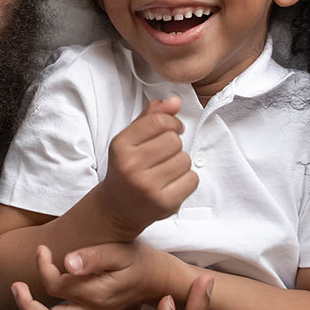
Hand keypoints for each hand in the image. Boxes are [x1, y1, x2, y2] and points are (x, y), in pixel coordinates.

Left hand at [9, 243, 177, 309]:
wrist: (154, 279)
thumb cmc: (136, 261)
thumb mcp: (119, 252)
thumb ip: (93, 257)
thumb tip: (66, 262)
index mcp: (95, 293)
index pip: (57, 284)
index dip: (43, 266)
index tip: (42, 249)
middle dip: (28, 308)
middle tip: (16, 287)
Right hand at [95, 97, 197, 236]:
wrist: (117, 208)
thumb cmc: (127, 168)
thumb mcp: (131, 139)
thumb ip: (151, 117)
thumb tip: (175, 101)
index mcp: (121, 146)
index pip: (158, 122)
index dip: (172, 122)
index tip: (172, 129)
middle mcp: (131, 166)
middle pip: (174, 140)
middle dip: (174, 145)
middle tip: (164, 154)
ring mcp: (147, 186)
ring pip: (185, 159)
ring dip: (181, 162)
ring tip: (166, 170)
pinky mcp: (164, 203)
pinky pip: (192, 179)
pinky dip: (187, 180)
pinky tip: (172, 183)